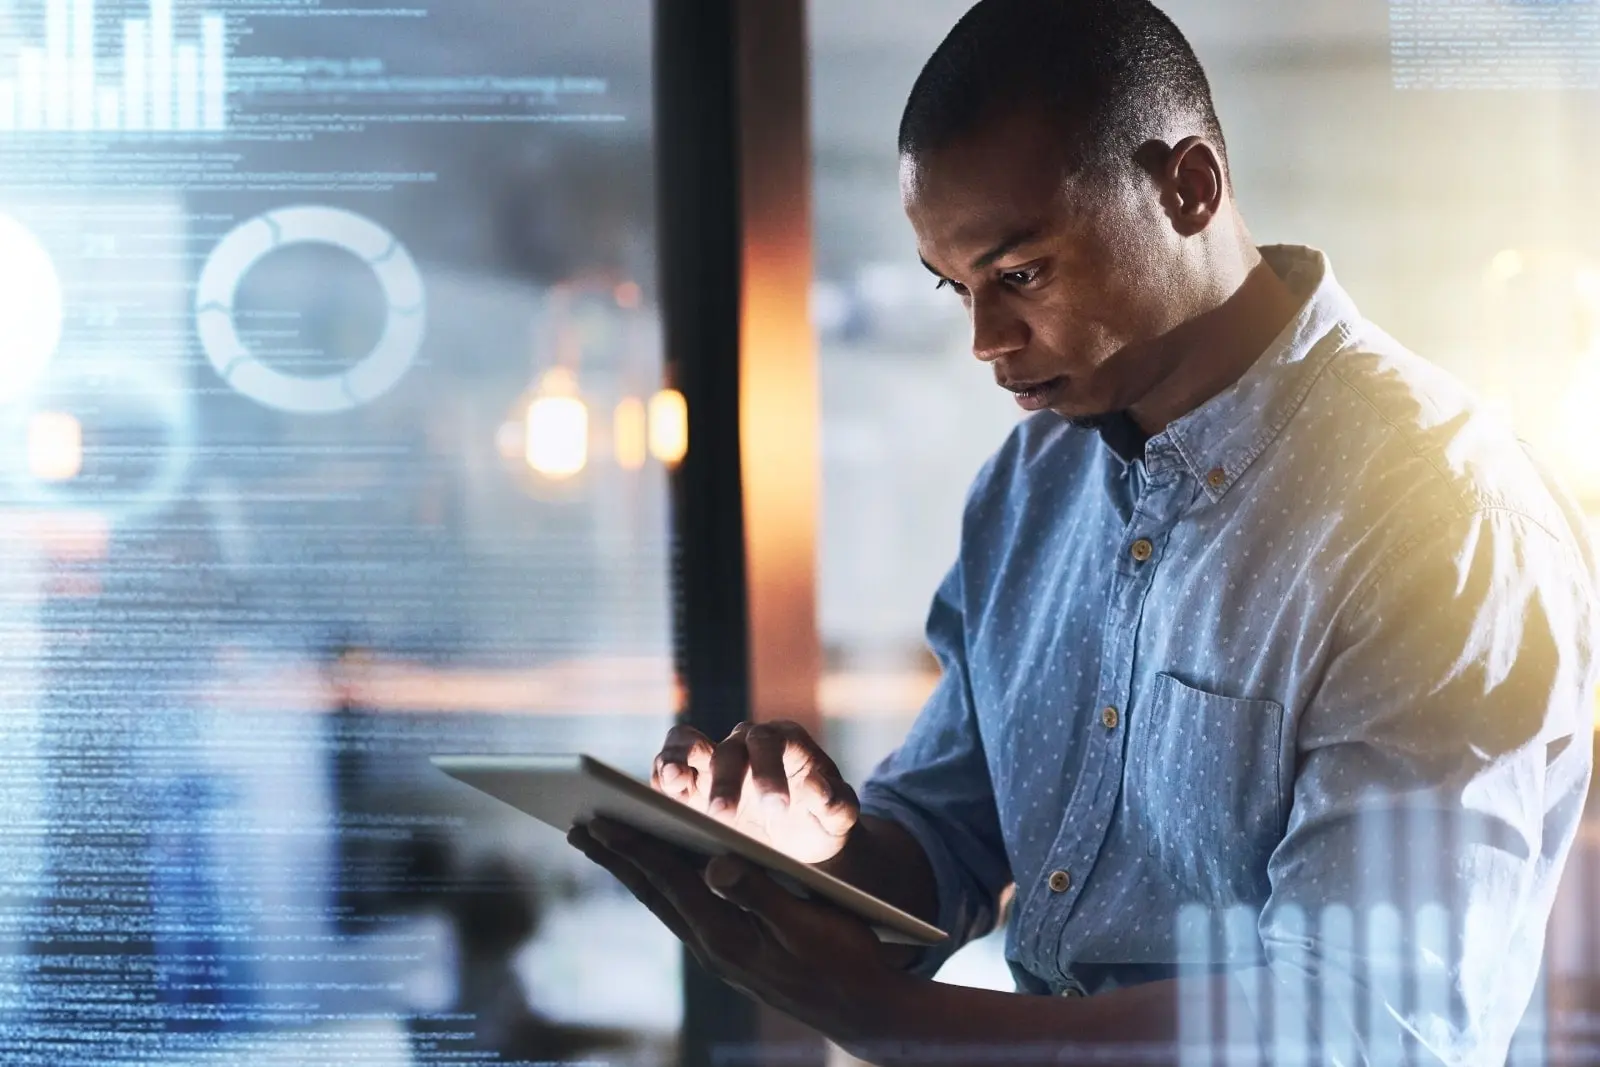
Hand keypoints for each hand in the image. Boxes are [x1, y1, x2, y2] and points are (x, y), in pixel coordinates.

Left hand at [568, 817, 918, 1045]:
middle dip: (616, 857)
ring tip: (602, 844)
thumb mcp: (807, 922)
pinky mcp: (731, 953)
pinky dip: (660, 885)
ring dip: (631, 870)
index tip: (599, 820)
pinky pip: (683, 911)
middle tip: (577, 828)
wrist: (864, 1010)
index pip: (670, 881)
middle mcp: (713, 946)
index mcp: (728, 935)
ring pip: (664, 902)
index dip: (635, 847)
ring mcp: (719, 953)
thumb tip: (714, 865)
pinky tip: (654, 873)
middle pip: (654, 891)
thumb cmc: (845, 958)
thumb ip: (760, 892)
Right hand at [651, 721, 858, 863]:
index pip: (773, 745)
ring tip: (671, 782)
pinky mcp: (691, 783)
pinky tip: (656, 799)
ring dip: (676, 761)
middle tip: (723, 818)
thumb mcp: (841, 818)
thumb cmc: (823, 822)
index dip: (770, 773)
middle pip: (729, 751)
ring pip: (687, 745)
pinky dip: (660, 778)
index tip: (776, 810)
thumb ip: (837, 804)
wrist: (802, 840)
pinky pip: (668, 769)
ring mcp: (715, 759)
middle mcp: (747, 743)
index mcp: (787, 742)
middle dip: (725, 784)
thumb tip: (817, 788)